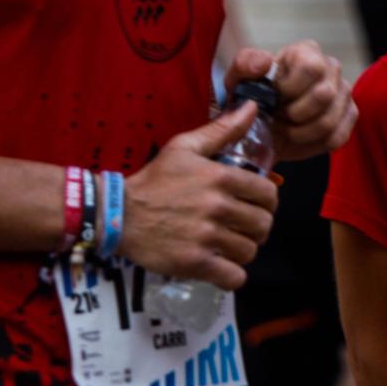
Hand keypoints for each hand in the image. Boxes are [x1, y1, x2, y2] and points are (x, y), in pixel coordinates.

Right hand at [120, 104, 279, 289]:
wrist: (118, 213)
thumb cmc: (154, 180)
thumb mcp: (185, 147)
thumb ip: (223, 129)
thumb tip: (252, 108)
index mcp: (220, 178)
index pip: (268, 194)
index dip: (267, 201)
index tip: (257, 204)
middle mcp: (217, 207)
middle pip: (263, 225)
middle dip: (257, 227)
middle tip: (244, 227)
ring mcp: (206, 237)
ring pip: (249, 251)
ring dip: (243, 250)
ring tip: (229, 244)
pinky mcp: (194, 263)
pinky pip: (234, 277)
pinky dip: (232, 275)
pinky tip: (222, 266)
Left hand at [227, 41, 355, 158]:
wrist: (261, 124)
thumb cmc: (252, 96)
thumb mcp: (238, 79)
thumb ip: (245, 64)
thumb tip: (266, 62)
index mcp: (307, 51)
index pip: (312, 67)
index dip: (290, 89)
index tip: (274, 98)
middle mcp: (331, 68)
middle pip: (324, 95)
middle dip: (295, 114)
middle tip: (278, 117)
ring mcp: (344, 92)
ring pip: (329, 121)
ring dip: (301, 133)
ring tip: (286, 128)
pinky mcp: (350, 116)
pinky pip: (337, 137)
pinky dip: (313, 144)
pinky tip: (299, 138)